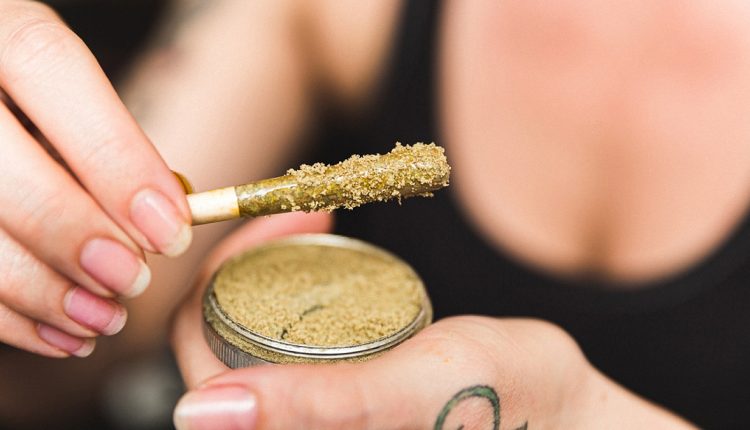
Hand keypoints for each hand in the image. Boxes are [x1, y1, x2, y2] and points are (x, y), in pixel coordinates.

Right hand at [0, 1, 191, 356]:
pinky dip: (7, 316)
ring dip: (41, 291)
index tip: (168, 229)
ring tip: (103, 319)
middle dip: (75, 234)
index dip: (116, 157)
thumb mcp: (63, 93)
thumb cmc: (31, 101)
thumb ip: (103, 138)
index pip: (50, 69)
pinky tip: (59, 334)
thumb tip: (161, 219)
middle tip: (132, 279)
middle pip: (2, 165)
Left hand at [170, 212, 590, 429]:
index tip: (281, 224)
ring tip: (312, 222)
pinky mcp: (338, 391)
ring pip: (254, 330)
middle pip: (222, 338)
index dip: (219, 282)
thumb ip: (314, 408)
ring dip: (272, 268)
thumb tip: (198, 413)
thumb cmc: (503, 403)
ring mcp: (312, 412)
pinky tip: (331, 254)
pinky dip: (300, 285)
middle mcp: (288, 426)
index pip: (201, 361)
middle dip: (248, 265)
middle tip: (300, 214)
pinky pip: (291, 332)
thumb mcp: (409, 394)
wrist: (559, 409)